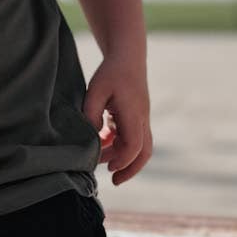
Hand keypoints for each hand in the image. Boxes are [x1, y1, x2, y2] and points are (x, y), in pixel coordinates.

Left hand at [83, 51, 151, 185]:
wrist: (128, 56)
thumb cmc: (110, 73)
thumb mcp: (95, 91)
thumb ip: (91, 113)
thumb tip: (92, 138)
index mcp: (134, 113)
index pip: (134, 145)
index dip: (123, 160)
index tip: (108, 168)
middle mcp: (142, 118)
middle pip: (145, 151)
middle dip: (131, 169)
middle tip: (114, 180)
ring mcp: (142, 118)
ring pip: (141, 146)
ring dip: (123, 157)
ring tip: (101, 162)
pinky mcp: (138, 116)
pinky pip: (133, 137)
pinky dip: (120, 144)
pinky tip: (103, 142)